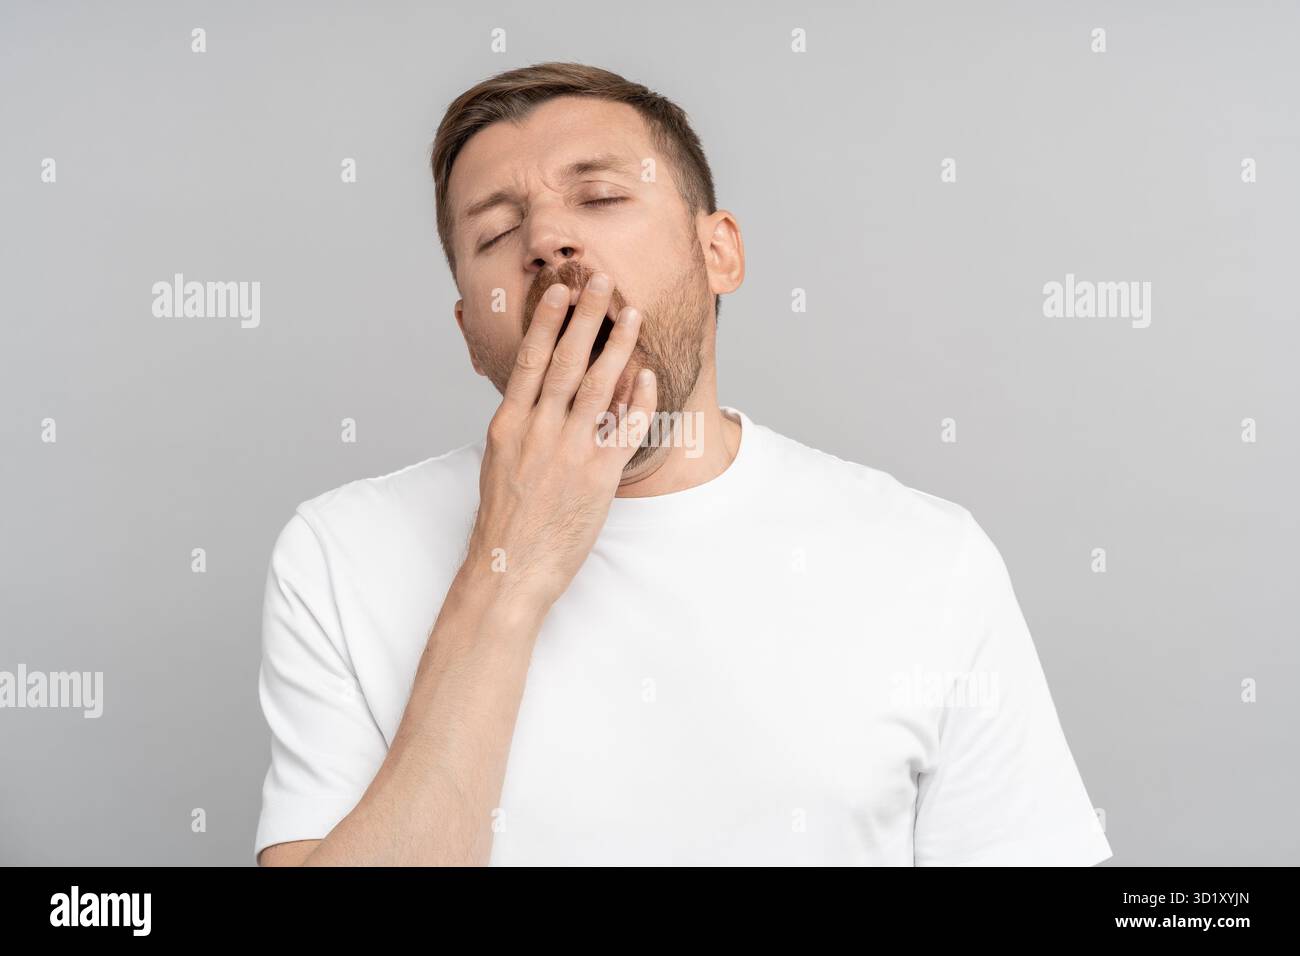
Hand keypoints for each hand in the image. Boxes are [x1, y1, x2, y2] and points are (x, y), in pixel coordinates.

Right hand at [465, 271, 657, 610]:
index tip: (561, 290)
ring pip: (598, 386)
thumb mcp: (497, 460)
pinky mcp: (598, 476)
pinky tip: (648, 375)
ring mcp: (569, 452)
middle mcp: (538, 431)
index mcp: (509, 424)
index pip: (530, 360)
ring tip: (634, 314)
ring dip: (619, 346)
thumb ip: (517, 422)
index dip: (547, 321)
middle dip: (587, 316)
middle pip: (565, 360)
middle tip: (602, 280)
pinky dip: (639, 399)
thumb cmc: (504, 518)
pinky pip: (625, 428)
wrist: (509, 568)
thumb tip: (533, 390)